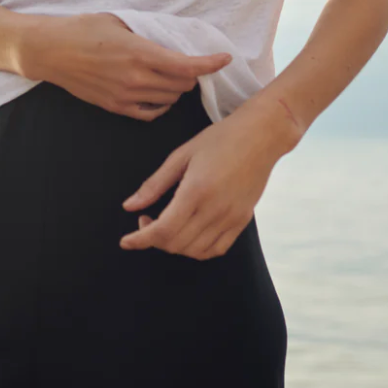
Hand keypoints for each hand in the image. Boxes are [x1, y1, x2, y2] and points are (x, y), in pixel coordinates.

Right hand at [17, 11, 231, 120]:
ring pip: (170, 100)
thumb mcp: (120, 22)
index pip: (187, 65)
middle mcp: (136, 78)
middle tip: (191, 63)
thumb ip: (148, 33)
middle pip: (182, 84)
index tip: (224, 58)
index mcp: (140, 53)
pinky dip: (162, 105)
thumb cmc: (82, 29)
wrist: (50, 51)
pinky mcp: (115, 107)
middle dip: (192, 74)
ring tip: (172, 76)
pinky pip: (151, 113)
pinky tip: (159, 94)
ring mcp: (126, 96)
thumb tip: (172, 40)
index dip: (210, 63)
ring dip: (177, 88)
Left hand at [119, 99, 295, 257]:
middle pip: (176, 244)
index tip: (126, 241)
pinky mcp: (243, 221)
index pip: (163, 230)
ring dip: (173, 245)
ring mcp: (231, 218)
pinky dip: (197, 250)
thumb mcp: (181, 155)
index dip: (140, 240)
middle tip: (146, 219)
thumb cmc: (219, 139)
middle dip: (153, 239)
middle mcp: (215, 210)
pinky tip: (188, 233)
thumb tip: (129, 206)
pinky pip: (216, 250)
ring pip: (194, 251)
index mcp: (196, 191)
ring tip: (166, 225)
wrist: (261, 136)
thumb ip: (154, 184)